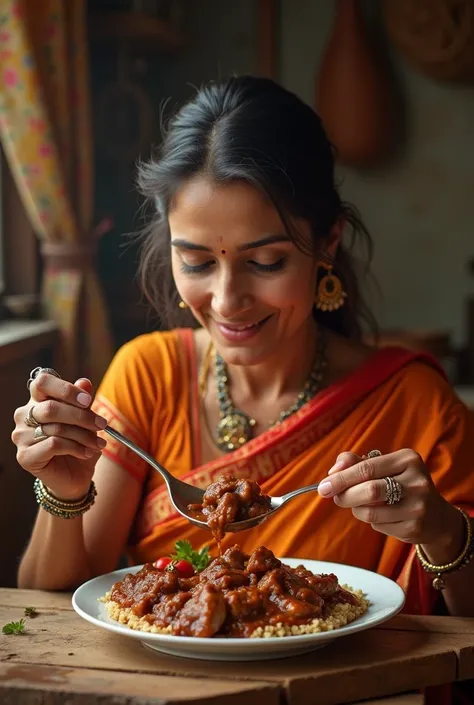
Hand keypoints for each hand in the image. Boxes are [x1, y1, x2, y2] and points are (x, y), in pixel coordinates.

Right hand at [12, 372, 107, 500]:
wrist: (74, 476)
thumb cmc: (78, 443)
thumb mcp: (86, 420)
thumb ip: (82, 401)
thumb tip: (84, 382)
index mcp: (37, 401)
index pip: (42, 383)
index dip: (65, 389)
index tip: (88, 400)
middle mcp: (24, 416)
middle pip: (51, 407)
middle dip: (82, 416)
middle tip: (102, 424)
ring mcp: (21, 436)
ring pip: (55, 427)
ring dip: (83, 435)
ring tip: (99, 443)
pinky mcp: (25, 456)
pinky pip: (53, 445)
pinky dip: (76, 447)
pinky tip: (87, 453)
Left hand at [317, 449, 455, 546]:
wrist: (436, 516)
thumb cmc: (401, 484)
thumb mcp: (384, 467)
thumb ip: (357, 462)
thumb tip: (334, 470)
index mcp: (408, 459)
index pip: (367, 467)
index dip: (341, 478)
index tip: (323, 486)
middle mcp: (416, 481)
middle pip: (369, 490)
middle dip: (345, 495)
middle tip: (335, 497)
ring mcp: (418, 506)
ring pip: (370, 512)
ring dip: (357, 510)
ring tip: (361, 505)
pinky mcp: (415, 528)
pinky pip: (379, 526)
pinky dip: (372, 521)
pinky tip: (382, 516)